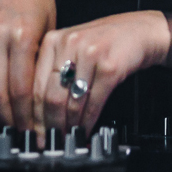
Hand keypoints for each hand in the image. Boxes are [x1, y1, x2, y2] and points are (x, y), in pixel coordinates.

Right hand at [0, 0, 56, 128]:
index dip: (25, 115)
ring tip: (9, 122)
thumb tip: (44, 109)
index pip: (20, 88)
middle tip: (22, 133)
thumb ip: (43, 67)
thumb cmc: (40, 7)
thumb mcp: (52, 34)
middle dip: (10, 119)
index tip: (34, 130)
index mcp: (23, 34)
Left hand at [33, 11, 170, 142]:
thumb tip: (36, 110)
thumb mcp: (73, 47)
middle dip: (49, 125)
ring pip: (71, 103)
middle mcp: (70, 44)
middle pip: (50, 96)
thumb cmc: (105, 41)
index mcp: (53, 39)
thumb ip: (52, 70)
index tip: (31, 131)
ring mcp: (90, 55)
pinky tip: (85, 129)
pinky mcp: (110, 67)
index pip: (33, 85)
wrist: (140, 30)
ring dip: (69, 126)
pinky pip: (93, 103)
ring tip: (67, 137)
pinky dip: (87, 122)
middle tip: (49, 140)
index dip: (32, 115)